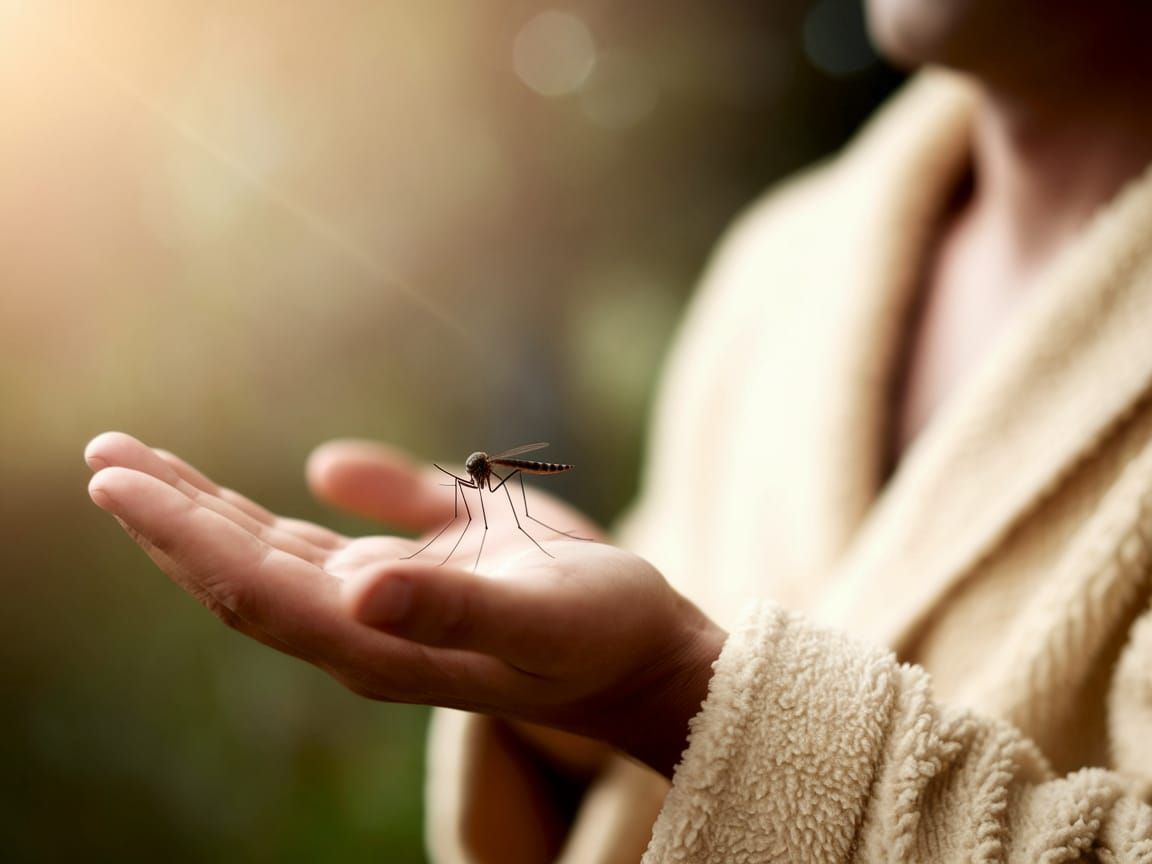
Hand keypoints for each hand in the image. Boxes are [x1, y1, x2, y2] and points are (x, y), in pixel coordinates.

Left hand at [84, 432, 725, 775]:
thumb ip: (448, 604)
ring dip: (208, 509)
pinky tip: (309, 474)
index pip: (253, 586)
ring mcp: (392, 596)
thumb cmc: (600, 635)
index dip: (181, 536)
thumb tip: (356, 587)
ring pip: (277, 552)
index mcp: (377, 639)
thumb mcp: (536, 619)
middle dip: (170, 516)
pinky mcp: (424, 568)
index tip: (117, 482)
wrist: (644, 647)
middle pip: (244, 568)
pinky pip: (343, 534)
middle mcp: (368, 621)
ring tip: (145, 466)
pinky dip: (307, 501)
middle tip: (104, 457)